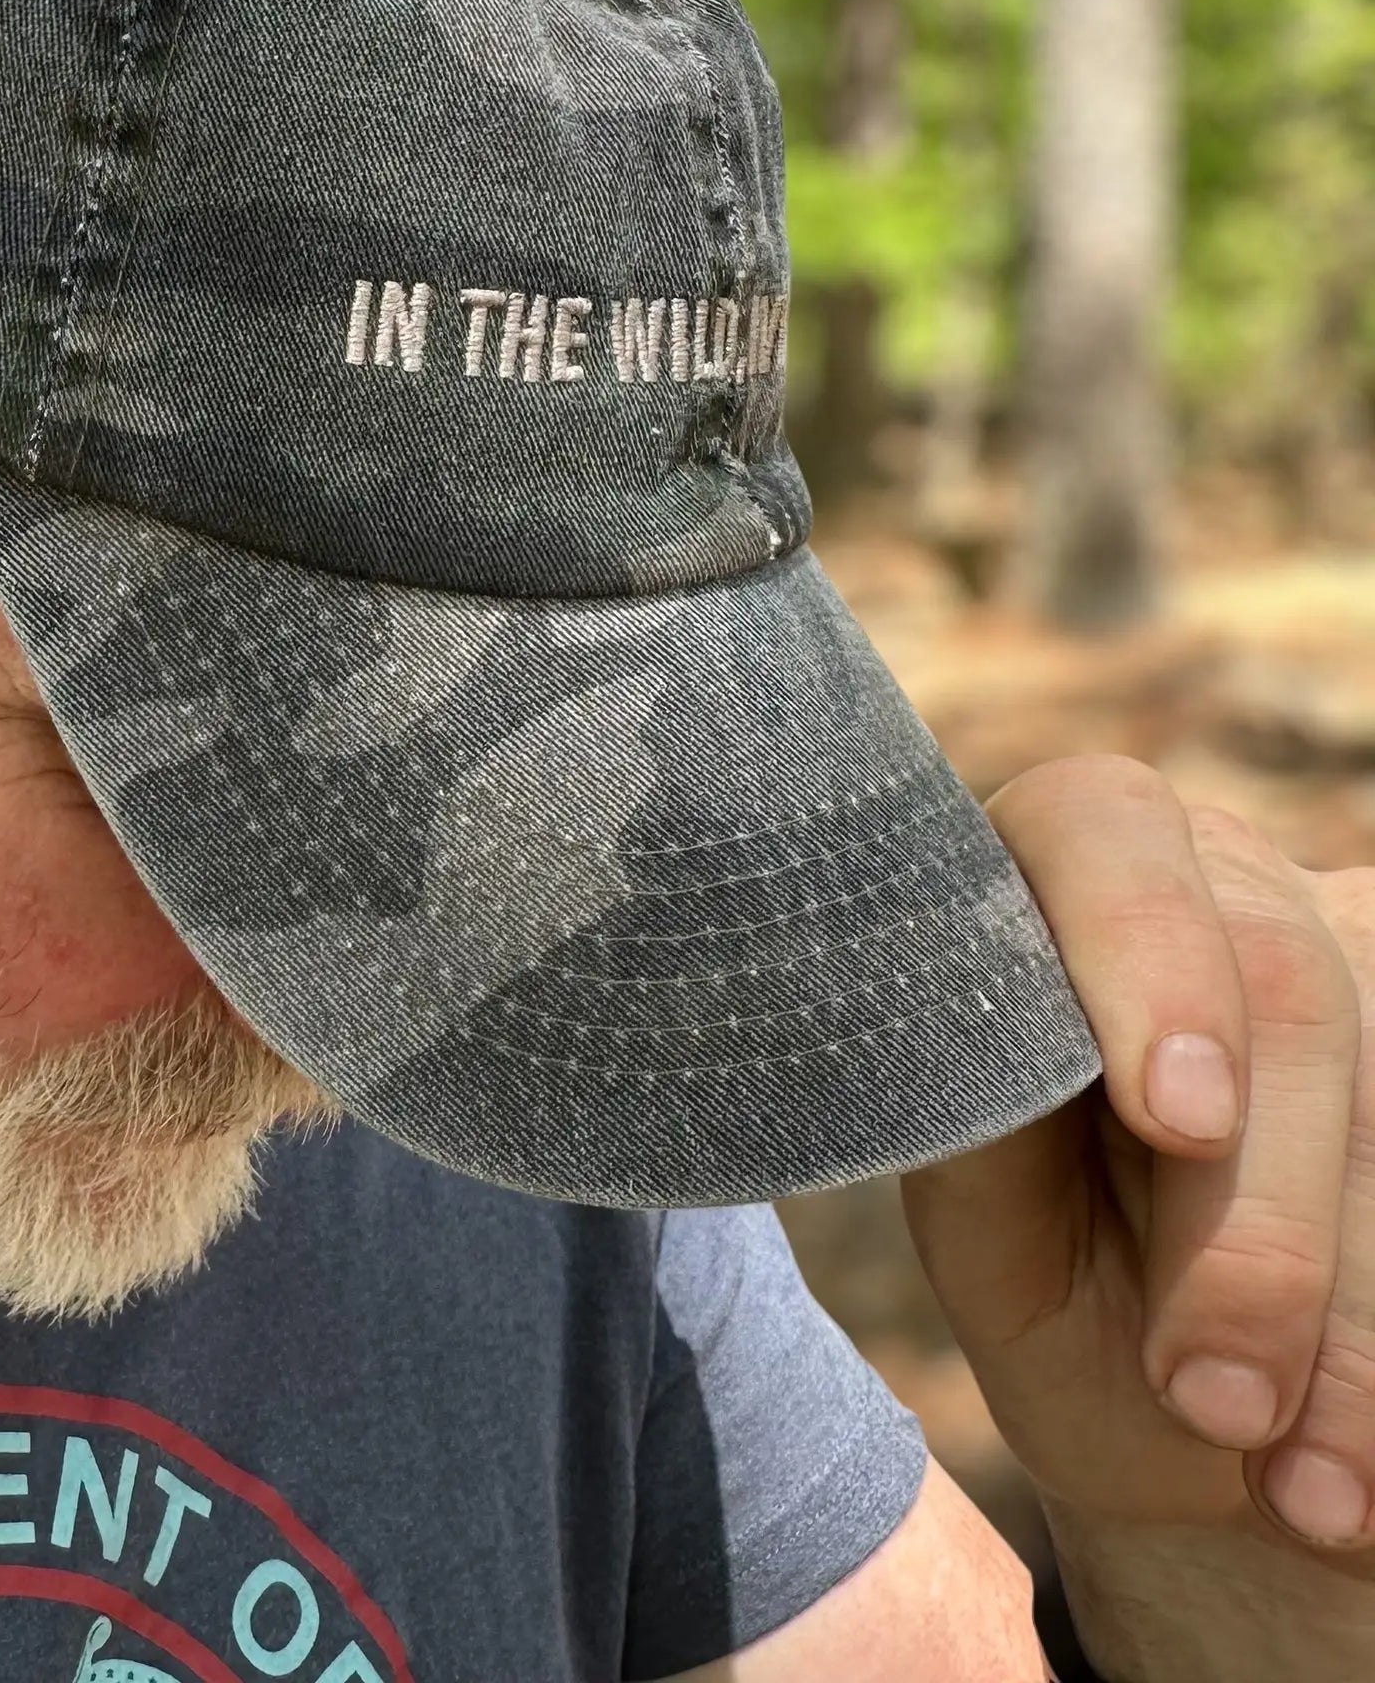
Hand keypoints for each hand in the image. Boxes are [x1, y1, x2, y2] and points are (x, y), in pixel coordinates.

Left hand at [898, 758, 1374, 1674]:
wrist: (1203, 1422)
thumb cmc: (1059, 1293)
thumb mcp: (990, 1235)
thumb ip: (982, 1135)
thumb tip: (1009, 1077)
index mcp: (1051, 882)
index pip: (1096, 828)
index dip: (1150, 961)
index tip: (1178, 1120)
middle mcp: (1218, 887)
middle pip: (1282, 981)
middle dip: (1261, 1217)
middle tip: (1214, 1401)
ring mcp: (1358, 959)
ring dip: (1353, 1316)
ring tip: (1300, 1490)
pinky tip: (1366, 1476)